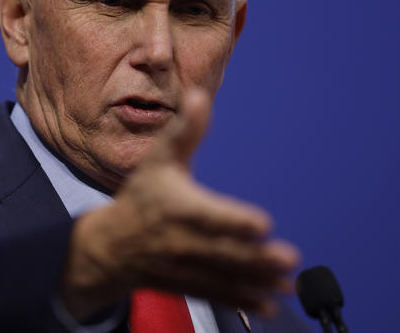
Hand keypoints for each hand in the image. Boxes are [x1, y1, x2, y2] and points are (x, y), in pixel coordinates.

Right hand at [60, 89, 299, 319]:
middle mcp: (181, 241)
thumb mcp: (158, 160)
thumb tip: (200, 96)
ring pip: (224, 276)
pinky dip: (242, 301)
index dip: (233, 221)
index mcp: (176, 207)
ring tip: (286, 284)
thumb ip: (184, 131)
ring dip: (257, 281)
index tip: (261, 224)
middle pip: (222, 251)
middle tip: (288, 259)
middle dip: (256, 257)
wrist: (110, 246)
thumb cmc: (140, 197)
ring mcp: (185, 267)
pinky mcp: (189, 284)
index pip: (207, 215)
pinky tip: (268, 304)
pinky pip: (217, 295)